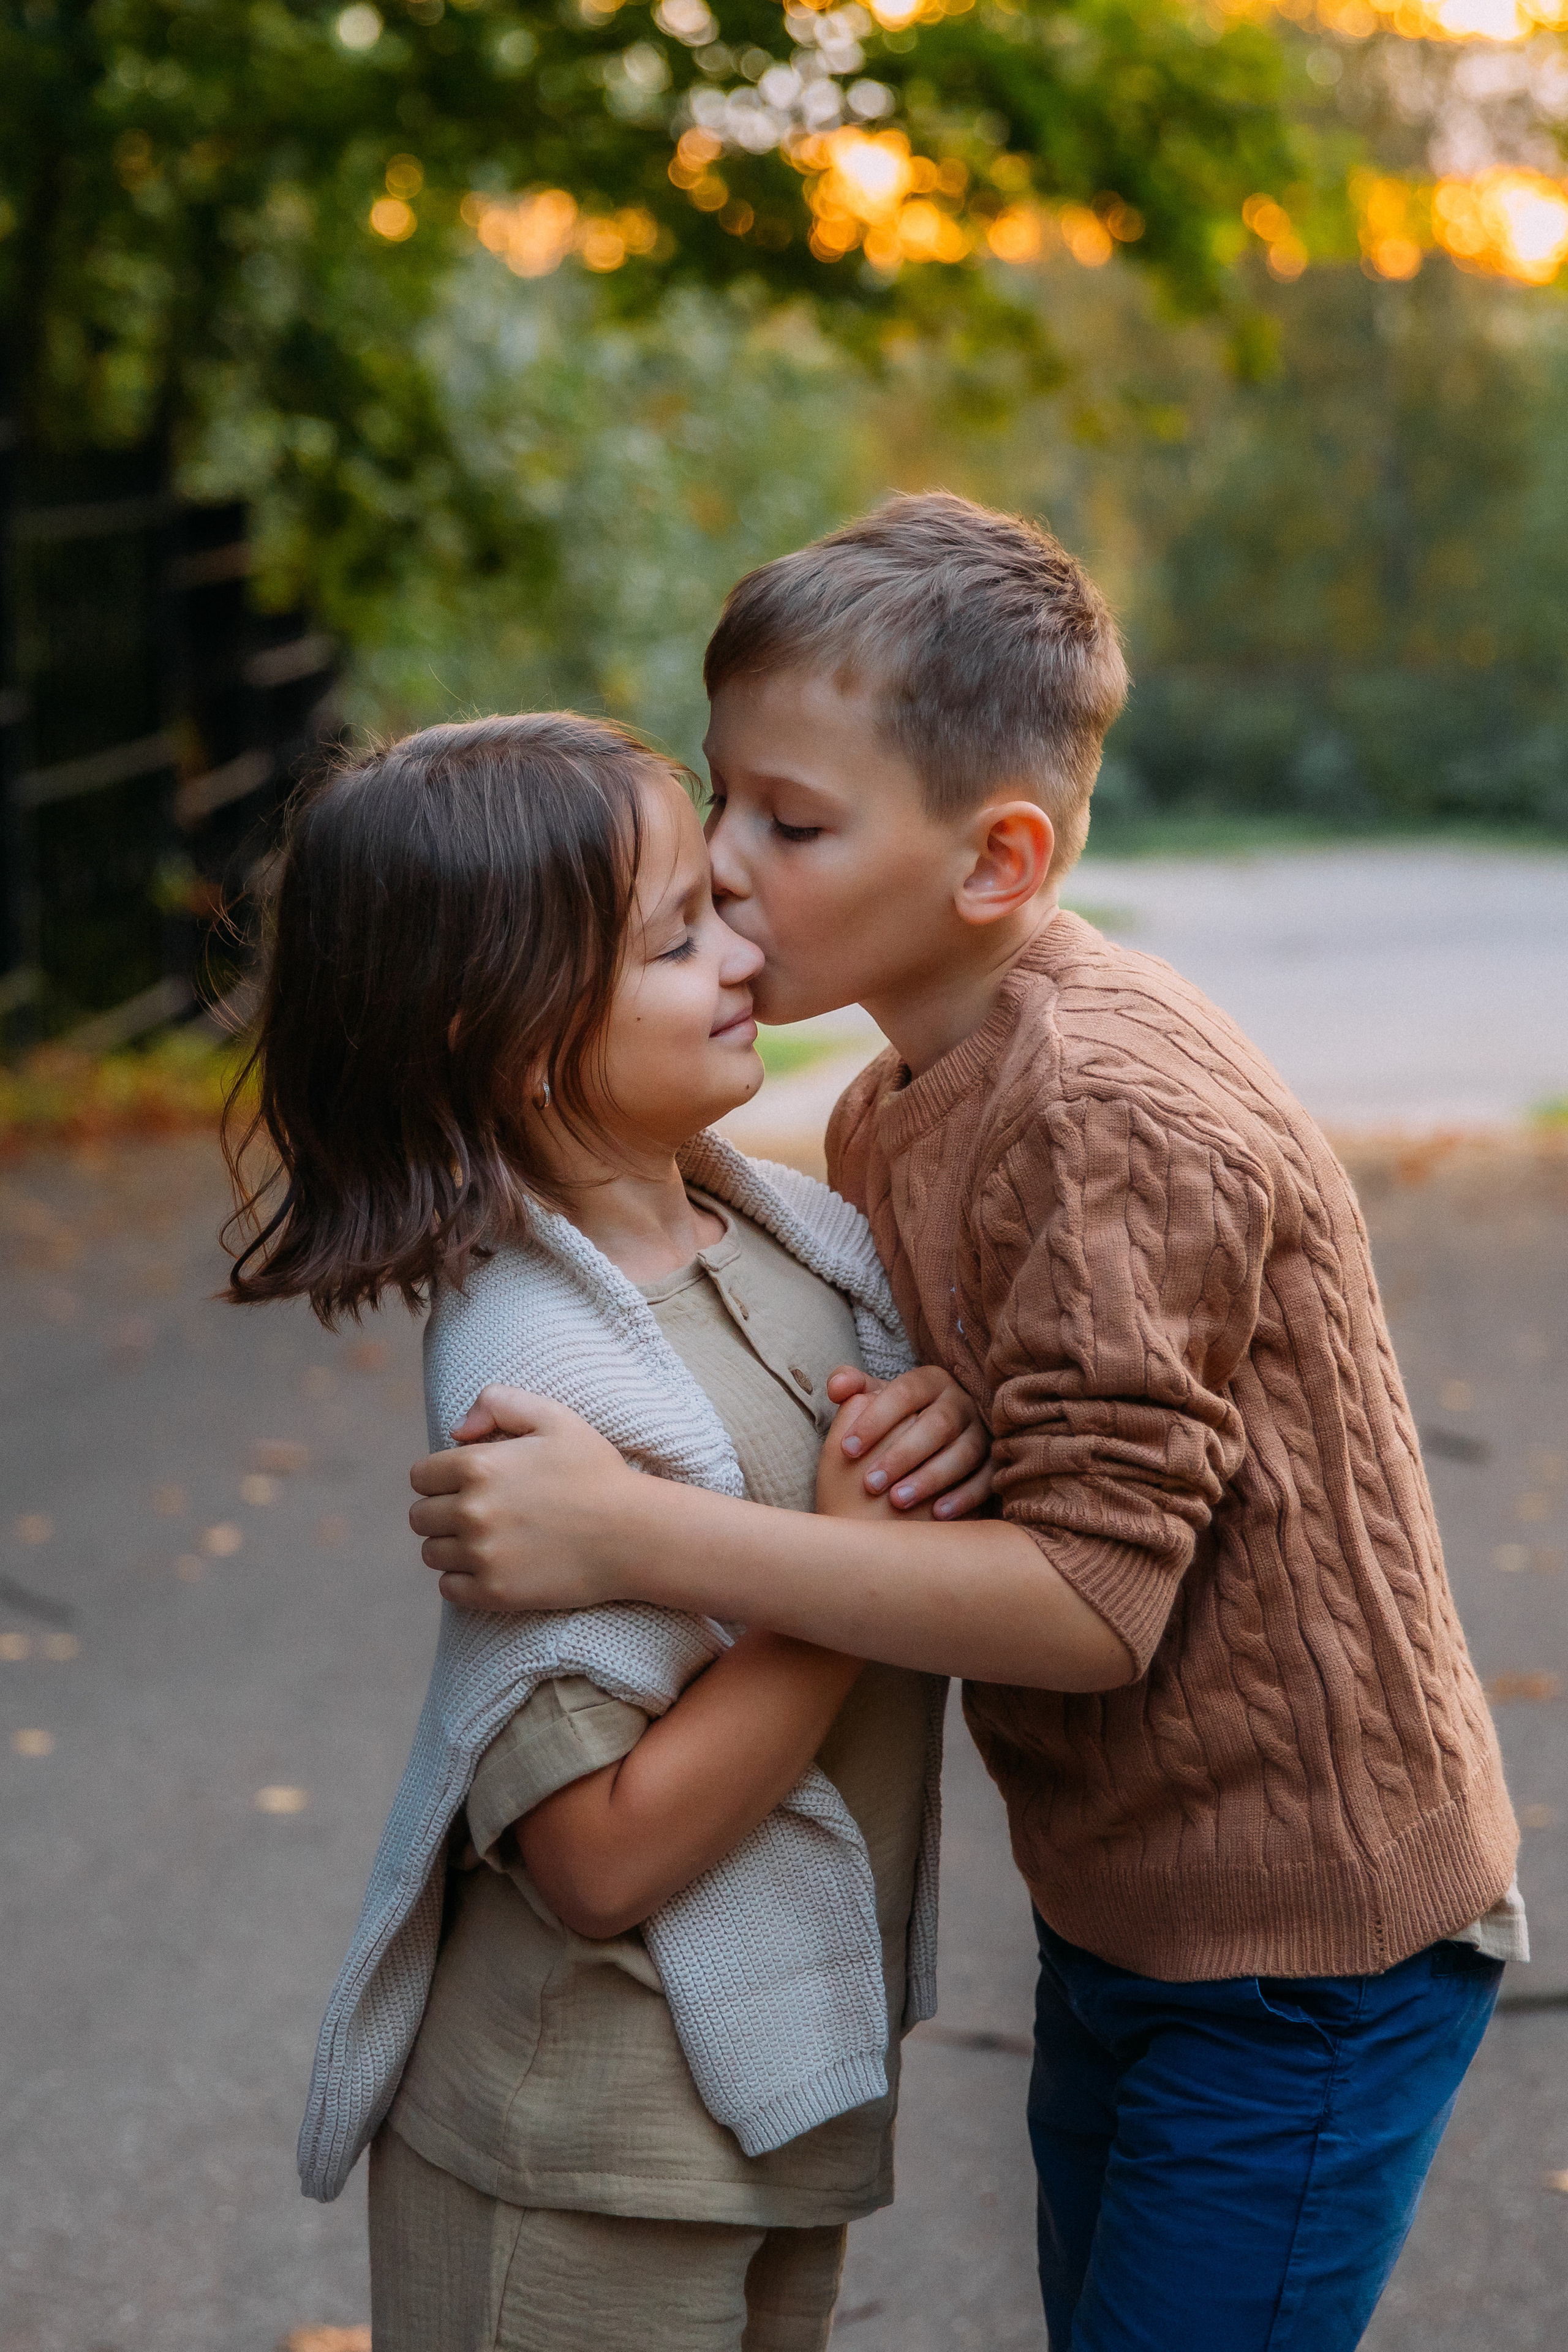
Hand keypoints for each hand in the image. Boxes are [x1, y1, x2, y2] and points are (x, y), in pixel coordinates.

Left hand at [408, 1385, 634, 1610]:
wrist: (634, 1534)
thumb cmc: (596, 1472)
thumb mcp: (554, 1417)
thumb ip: (498, 1403)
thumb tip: (455, 1431)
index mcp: (478, 1465)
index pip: (420, 1477)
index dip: (441, 1478)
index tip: (466, 1483)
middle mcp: (472, 1511)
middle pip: (420, 1517)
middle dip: (442, 1512)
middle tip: (479, 1512)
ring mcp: (482, 1555)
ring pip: (432, 1553)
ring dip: (451, 1546)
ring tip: (488, 1539)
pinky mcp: (494, 1592)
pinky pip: (449, 1588)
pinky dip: (462, 1579)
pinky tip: (492, 1566)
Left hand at [822, 1363, 991, 1519]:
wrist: (920, 1456)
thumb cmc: (889, 1427)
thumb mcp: (871, 1403)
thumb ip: (851, 1389)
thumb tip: (836, 1387)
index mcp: (930, 1381)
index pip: (905, 1392)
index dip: (875, 1419)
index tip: (846, 1450)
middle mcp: (960, 1402)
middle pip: (937, 1424)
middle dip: (902, 1455)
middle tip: (870, 1484)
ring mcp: (981, 1432)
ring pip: (964, 1452)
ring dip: (930, 1478)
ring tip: (897, 1501)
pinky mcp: (994, 1462)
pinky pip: (986, 1478)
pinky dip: (963, 1496)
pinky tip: (937, 1514)